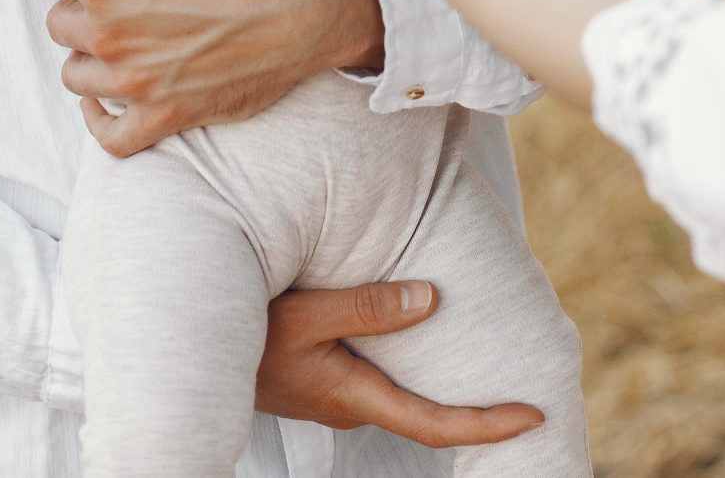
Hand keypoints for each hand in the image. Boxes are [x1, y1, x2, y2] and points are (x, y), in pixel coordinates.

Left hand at [44, 0, 382, 153]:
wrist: (313, 4)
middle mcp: (111, 37)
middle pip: (62, 22)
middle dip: (82, 1)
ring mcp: (137, 84)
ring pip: (78, 75)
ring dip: (88, 54)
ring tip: (114, 34)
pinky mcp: (167, 116)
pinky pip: (111, 136)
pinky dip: (100, 120)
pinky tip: (105, 100)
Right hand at [257, 280, 543, 445]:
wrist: (190, 353)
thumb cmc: (242, 332)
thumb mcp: (302, 315)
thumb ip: (366, 308)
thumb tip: (431, 299)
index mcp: (353, 398)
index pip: (435, 425)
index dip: (488, 425)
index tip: (534, 415)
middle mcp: (352, 404)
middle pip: (428, 414)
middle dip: (479, 406)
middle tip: (531, 383)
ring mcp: (339, 393)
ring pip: (406, 393)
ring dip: (447, 381)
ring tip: (492, 355)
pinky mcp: (328, 375)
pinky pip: (385, 374)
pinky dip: (417, 359)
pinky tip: (429, 329)